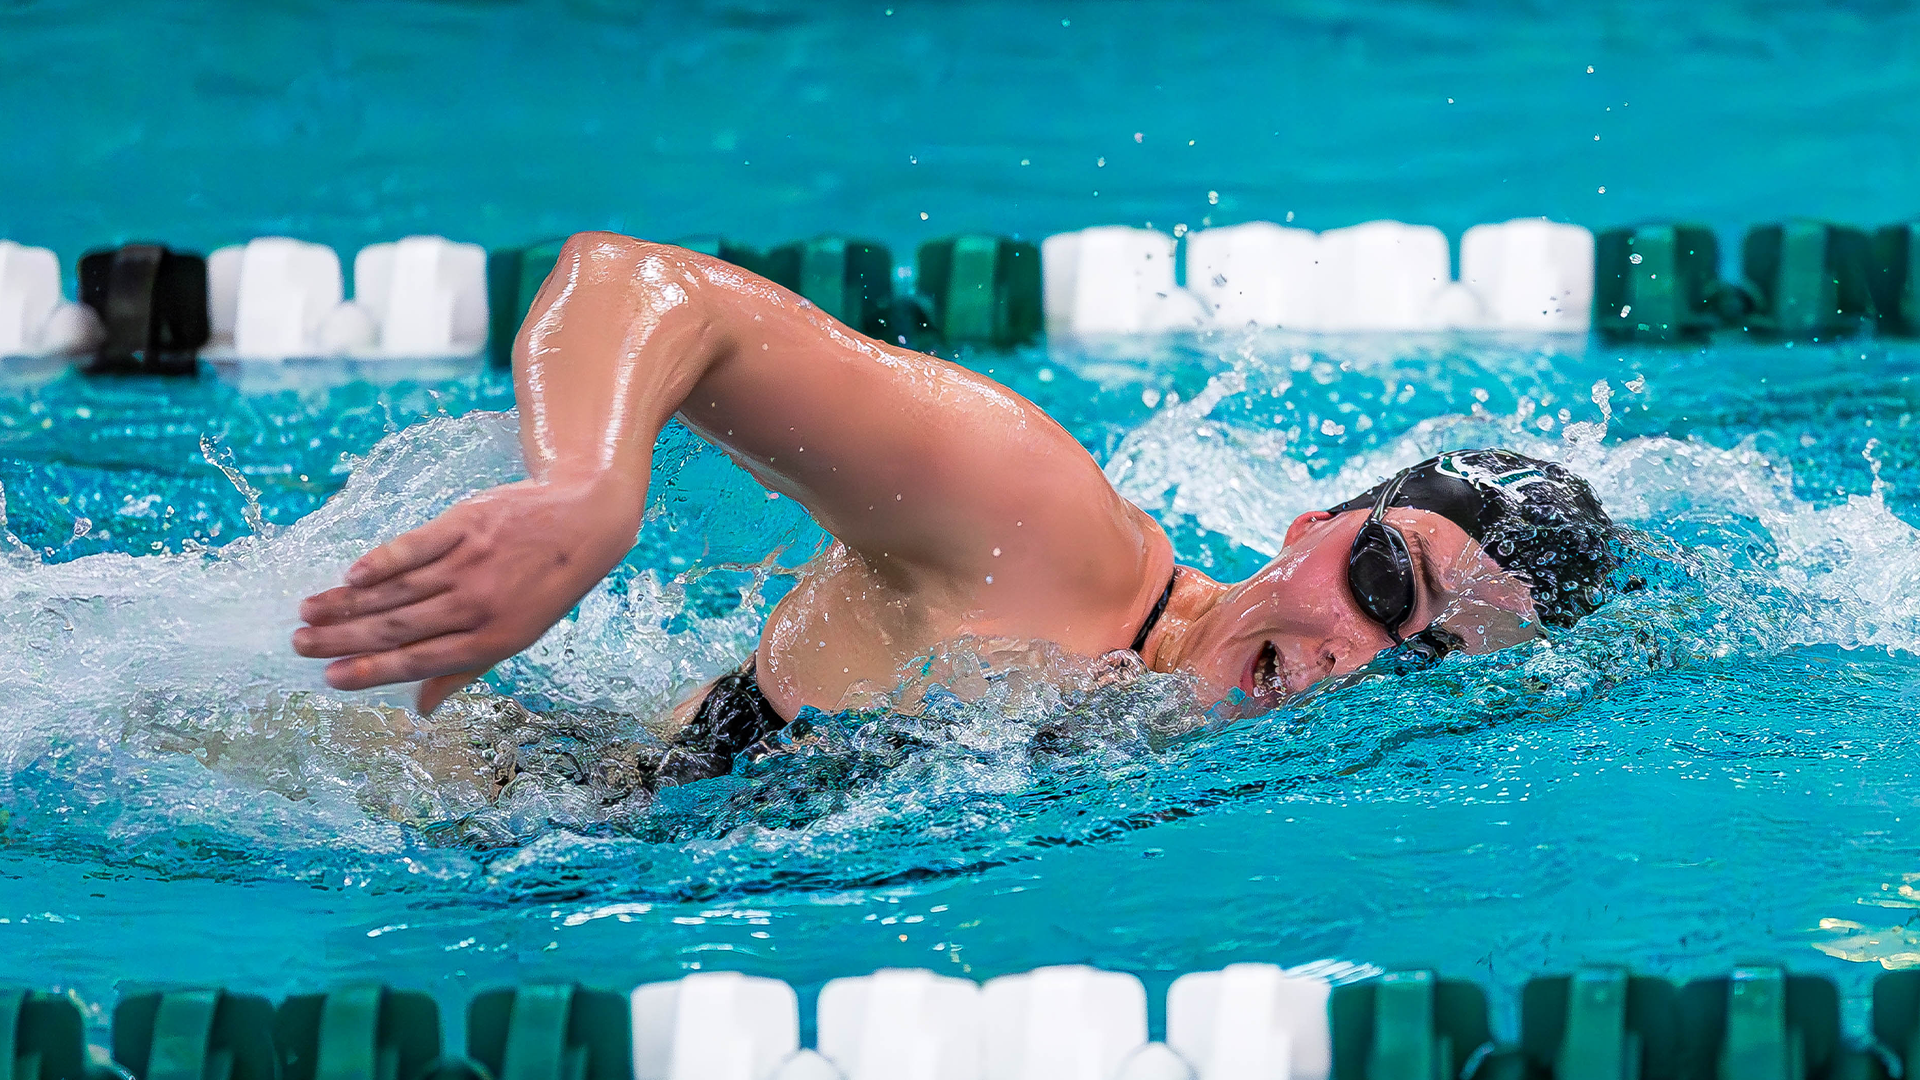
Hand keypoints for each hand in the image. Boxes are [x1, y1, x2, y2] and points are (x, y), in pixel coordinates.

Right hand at [294, 476, 641, 714]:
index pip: (420, 661)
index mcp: (492, 639)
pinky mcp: (465, 524)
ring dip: (348, 604)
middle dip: (344, 639)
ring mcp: (471, 563)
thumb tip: (420, 709)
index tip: (330, 678)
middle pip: (400, 627)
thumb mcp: (517, 634)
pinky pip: (415, 547)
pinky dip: (382, 561)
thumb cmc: (545, 584)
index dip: (372, 671)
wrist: (584, 519)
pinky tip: (350, 575)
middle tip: (299, 645)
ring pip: (398, 590)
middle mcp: (478, 605)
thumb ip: (463, 670)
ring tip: (307, 613)